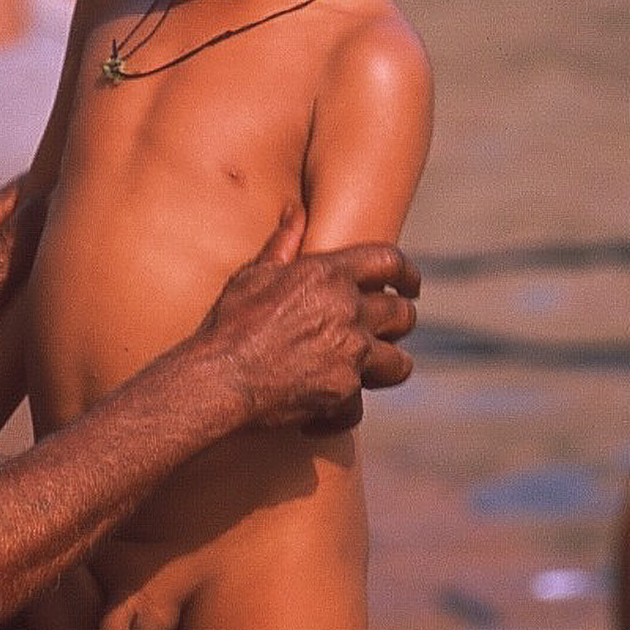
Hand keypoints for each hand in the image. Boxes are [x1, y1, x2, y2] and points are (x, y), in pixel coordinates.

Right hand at [200, 207, 418, 433]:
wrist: (218, 378)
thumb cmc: (230, 324)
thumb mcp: (253, 275)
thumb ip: (282, 244)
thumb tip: (295, 212)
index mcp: (328, 275)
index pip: (390, 260)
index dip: (408, 273)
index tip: (411, 285)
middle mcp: (347, 310)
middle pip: (403, 315)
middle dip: (399, 324)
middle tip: (388, 332)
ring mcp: (350, 353)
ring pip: (399, 364)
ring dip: (386, 369)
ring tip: (370, 374)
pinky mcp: (343, 392)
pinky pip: (358, 407)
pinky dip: (340, 414)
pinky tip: (321, 417)